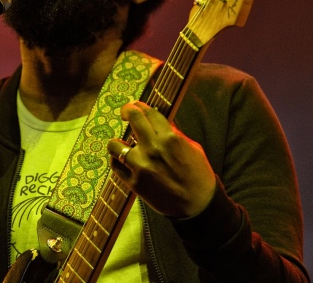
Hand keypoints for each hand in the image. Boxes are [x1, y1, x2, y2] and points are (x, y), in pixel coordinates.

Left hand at [107, 101, 215, 217]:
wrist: (198, 207)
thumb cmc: (198, 175)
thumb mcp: (192, 148)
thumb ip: (174, 133)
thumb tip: (157, 120)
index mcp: (170, 139)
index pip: (148, 112)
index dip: (139, 105)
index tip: (135, 105)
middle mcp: (153, 150)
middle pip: (132, 118)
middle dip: (127, 110)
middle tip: (126, 112)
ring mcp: (141, 167)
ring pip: (114, 144)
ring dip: (118, 142)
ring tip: (122, 144)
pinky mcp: (134, 183)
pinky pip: (115, 166)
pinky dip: (117, 161)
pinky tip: (123, 160)